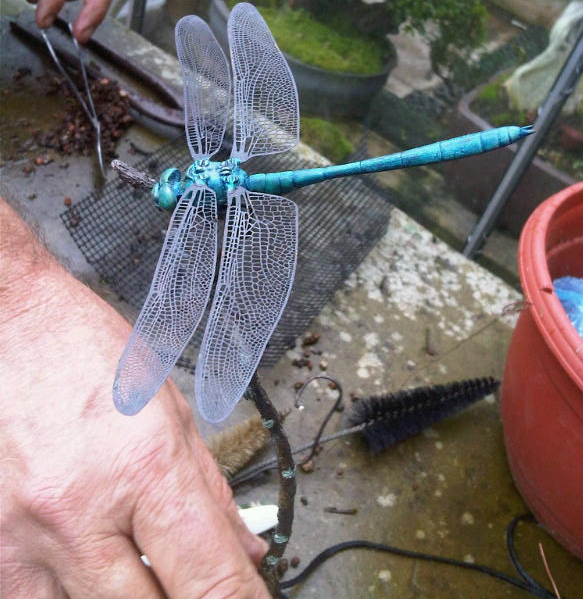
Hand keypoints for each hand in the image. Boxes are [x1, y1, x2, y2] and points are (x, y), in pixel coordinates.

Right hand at [0, 201, 268, 598]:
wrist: (14, 326)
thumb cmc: (91, 354)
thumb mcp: (171, 409)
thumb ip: (210, 492)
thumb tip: (244, 551)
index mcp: (145, 467)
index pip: (208, 578)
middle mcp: (81, 514)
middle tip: (191, 578)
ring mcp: (26, 540)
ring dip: (127, 598)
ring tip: (140, 564)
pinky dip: (73, 595)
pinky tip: (91, 566)